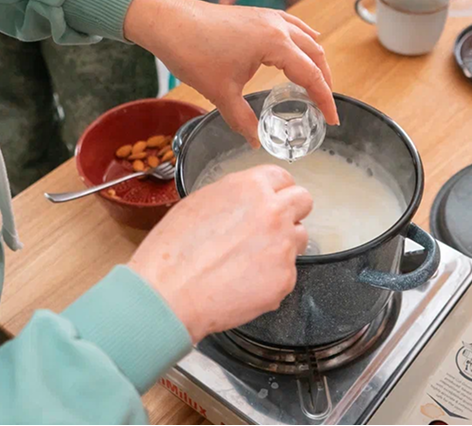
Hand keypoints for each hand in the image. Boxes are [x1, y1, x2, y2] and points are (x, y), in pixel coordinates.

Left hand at [124, 0, 338, 146]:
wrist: (169, 21)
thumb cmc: (193, 53)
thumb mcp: (220, 93)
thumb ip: (242, 119)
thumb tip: (255, 140)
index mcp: (275, 44)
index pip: (311, 74)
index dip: (324, 99)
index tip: (332, 119)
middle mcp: (277, 26)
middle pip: (315, 54)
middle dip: (324, 81)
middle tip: (325, 105)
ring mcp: (267, 17)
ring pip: (305, 38)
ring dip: (315, 60)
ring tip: (317, 82)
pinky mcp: (256, 14)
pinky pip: (291, 25)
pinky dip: (303, 38)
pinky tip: (304, 44)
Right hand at [128, 166, 312, 342]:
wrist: (169, 294)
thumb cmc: (173, 251)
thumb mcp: (200, 202)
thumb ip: (236, 196)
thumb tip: (249, 200)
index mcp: (250, 187)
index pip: (283, 177)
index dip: (276, 190)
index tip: (273, 199)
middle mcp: (273, 212)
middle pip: (303, 201)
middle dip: (290, 211)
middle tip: (270, 227)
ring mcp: (283, 246)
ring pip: (299, 238)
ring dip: (283, 244)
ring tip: (250, 259)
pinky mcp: (285, 279)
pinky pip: (287, 272)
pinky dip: (271, 277)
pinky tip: (244, 282)